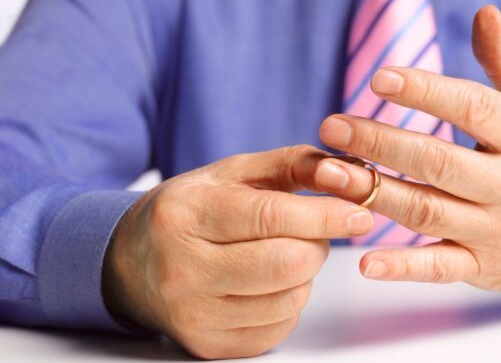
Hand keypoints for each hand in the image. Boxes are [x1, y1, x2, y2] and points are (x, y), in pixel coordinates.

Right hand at [102, 145, 373, 358]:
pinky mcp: (208, 345)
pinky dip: (289, 301)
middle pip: (287, 263)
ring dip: (305, 274)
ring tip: (284, 254)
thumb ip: (291, 164)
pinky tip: (268, 283)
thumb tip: (346, 173)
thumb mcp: (231, 173)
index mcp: (186, 215)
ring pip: (290, 298)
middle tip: (313, 232)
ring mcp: (193, 314)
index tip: (360, 214)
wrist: (131, 264)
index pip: (270, 217)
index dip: (325, 215)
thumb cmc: (190, 212)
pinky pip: (279, 327)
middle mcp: (183, 269)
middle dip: (318, 244)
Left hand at [315, 5, 500, 290]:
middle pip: (440, 163)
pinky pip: (440, 269)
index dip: (427, 92)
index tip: (381, 78)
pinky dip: (402, 268)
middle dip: (382, 143)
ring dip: (376, 194)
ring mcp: (497, 231)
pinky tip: (364, 261)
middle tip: (334, 124)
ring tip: (329, 172)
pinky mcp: (484, 268)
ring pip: (429, 212)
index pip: (474, 110)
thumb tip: (484, 13)